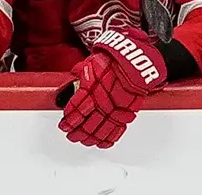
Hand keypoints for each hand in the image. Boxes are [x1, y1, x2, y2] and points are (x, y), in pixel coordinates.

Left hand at [58, 27, 167, 148]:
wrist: (137, 59)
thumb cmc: (114, 59)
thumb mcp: (91, 62)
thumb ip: (80, 74)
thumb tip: (73, 80)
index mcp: (90, 89)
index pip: (76, 110)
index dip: (68, 120)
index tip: (64, 124)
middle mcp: (102, 101)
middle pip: (86, 123)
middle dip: (76, 132)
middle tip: (71, 135)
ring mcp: (116, 108)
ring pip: (100, 129)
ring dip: (89, 138)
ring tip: (83, 140)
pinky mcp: (128, 111)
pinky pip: (117, 129)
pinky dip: (108, 138)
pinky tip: (101, 143)